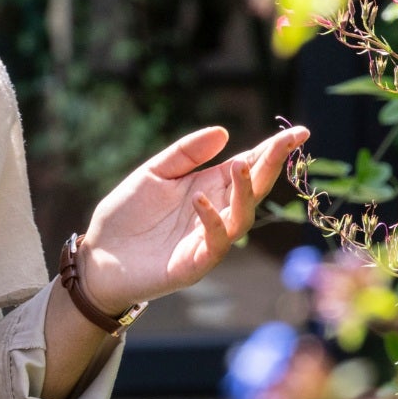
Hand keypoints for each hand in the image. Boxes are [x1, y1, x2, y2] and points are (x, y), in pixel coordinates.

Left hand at [74, 125, 309, 311]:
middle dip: (272, 166)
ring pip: (241, 218)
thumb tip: (223, 133)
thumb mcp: (153, 173)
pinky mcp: (192, 266)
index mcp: (209, 188)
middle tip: (287, 143)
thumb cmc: (126, 216)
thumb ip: (185, 153)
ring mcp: (207, 241)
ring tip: (240, 167)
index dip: (273, 150)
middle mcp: (216, 214)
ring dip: (245, 193)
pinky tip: (200, 200)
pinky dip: (213, 222)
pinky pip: (214, 245)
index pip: (249, 167)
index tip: (300, 132)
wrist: (97, 257)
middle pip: (254, 189)